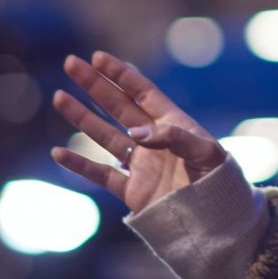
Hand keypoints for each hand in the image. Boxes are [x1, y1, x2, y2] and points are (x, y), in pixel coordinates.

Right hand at [52, 51, 226, 213]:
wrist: (217, 221)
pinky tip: (58, 153)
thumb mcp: (206, 152)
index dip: (121, 74)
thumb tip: (135, 134)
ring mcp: (141, 164)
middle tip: (71, 63)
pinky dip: (79, 165)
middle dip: (94, 85)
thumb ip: (174, 137)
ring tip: (60, 96)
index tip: (98, 57)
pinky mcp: (132, 191)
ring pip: (104, 135)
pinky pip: (101, 174)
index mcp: (173, 123)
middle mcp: (153, 140)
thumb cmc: (219, 181)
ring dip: (82, 116)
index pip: (142, 92)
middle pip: (117, 106)